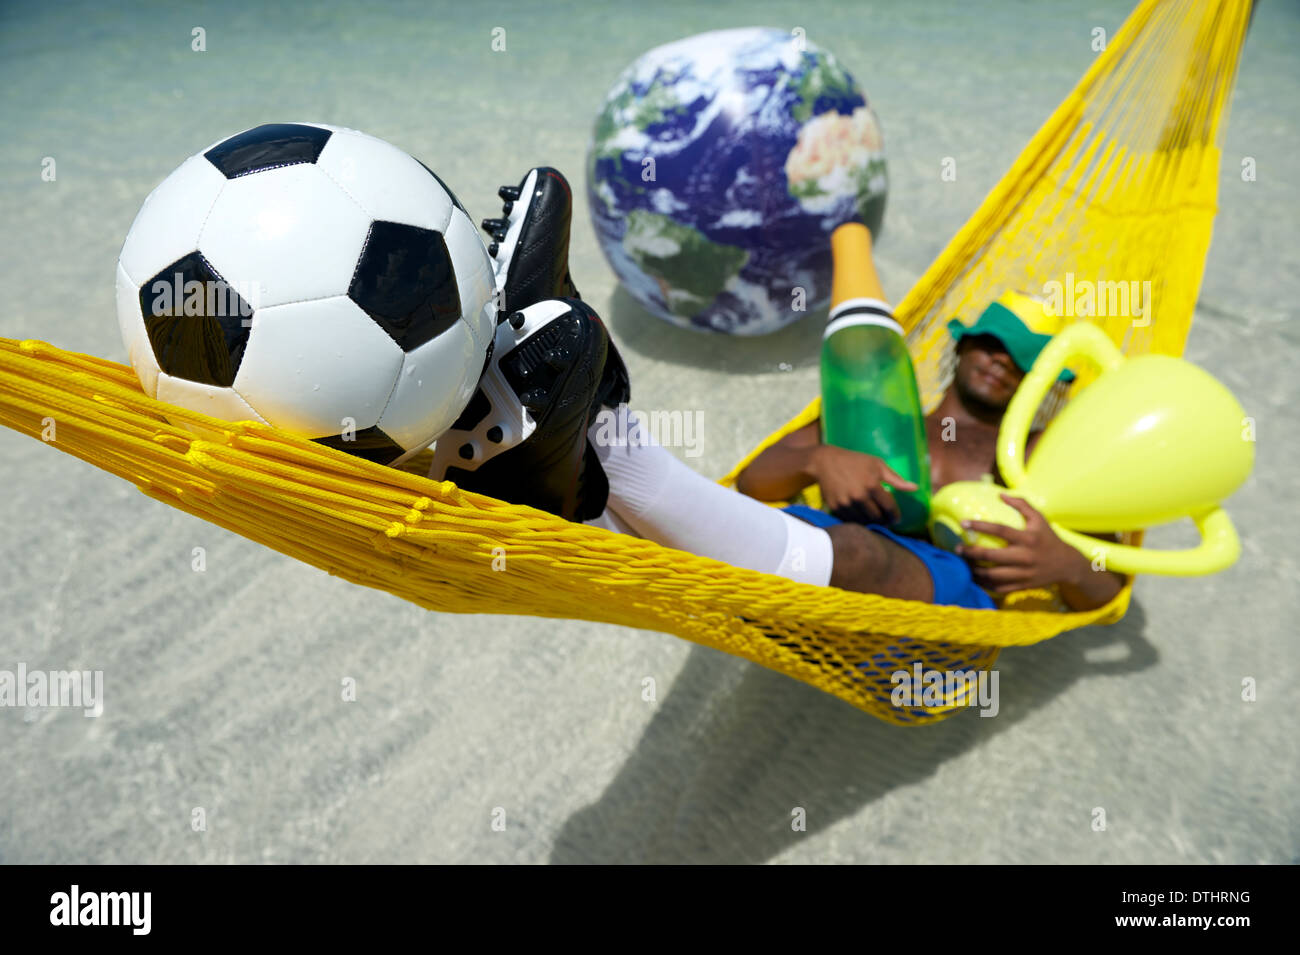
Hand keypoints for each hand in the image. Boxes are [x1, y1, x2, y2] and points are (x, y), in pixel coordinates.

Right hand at [810, 445, 918, 524]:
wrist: (826, 462)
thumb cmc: (855, 461)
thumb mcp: (878, 465)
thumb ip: (896, 479)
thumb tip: (915, 488)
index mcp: (872, 485)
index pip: (889, 507)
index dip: (895, 515)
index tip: (897, 518)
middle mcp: (859, 496)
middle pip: (877, 518)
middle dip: (884, 521)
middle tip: (886, 520)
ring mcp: (846, 503)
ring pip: (864, 522)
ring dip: (872, 522)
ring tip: (875, 519)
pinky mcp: (836, 507)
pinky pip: (851, 520)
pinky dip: (858, 520)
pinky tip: (862, 516)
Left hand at [956, 494, 1087, 594]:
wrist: (1067, 564)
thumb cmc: (1048, 538)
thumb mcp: (1039, 518)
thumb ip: (1022, 505)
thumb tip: (1001, 494)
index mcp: (1028, 538)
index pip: (1000, 530)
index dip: (980, 525)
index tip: (963, 522)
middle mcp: (1025, 556)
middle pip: (991, 556)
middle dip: (970, 553)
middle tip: (957, 549)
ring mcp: (1023, 573)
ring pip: (992, 575)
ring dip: (974, 570)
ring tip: (963, 564)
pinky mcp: (1022, 586)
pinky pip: (999, 587)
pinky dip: (984, 584)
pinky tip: (975, 577)